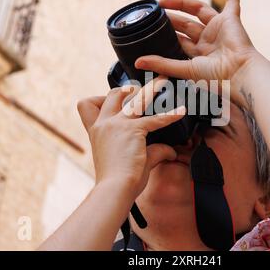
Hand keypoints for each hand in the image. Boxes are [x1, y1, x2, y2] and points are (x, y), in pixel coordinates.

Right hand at [77, 77, 185, 197]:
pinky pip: (155, 120)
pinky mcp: (133, 131)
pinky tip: (181, 112)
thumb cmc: (117, 180)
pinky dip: (170, 116)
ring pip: (136, 100)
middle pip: (113, 95)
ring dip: (151, 89)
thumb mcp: (130, 159)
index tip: (116, 96)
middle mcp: (104, 124)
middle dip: (127, 88)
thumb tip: (171, 151)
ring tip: (163, 80)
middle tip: (140, 85)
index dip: (101, 98)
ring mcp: (117, 125)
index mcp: (96, 130)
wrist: (114, 190)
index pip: (88, 104)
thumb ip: (153, 151)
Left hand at [135, 0, 256, 103]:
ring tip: (164, 1)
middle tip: (155, 14)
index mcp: (200, 55)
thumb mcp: (184, 69)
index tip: (152, 28)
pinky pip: (231, 0)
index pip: (180, 40)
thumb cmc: (216, 77)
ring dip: (182, 3)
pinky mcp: (232, 19)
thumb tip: (138, 62)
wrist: (239, 73)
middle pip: (186, 24)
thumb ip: (162, 64)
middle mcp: (209, 40)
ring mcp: (220, 28)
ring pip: (200, 10)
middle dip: (171, 19)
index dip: (167, 34)